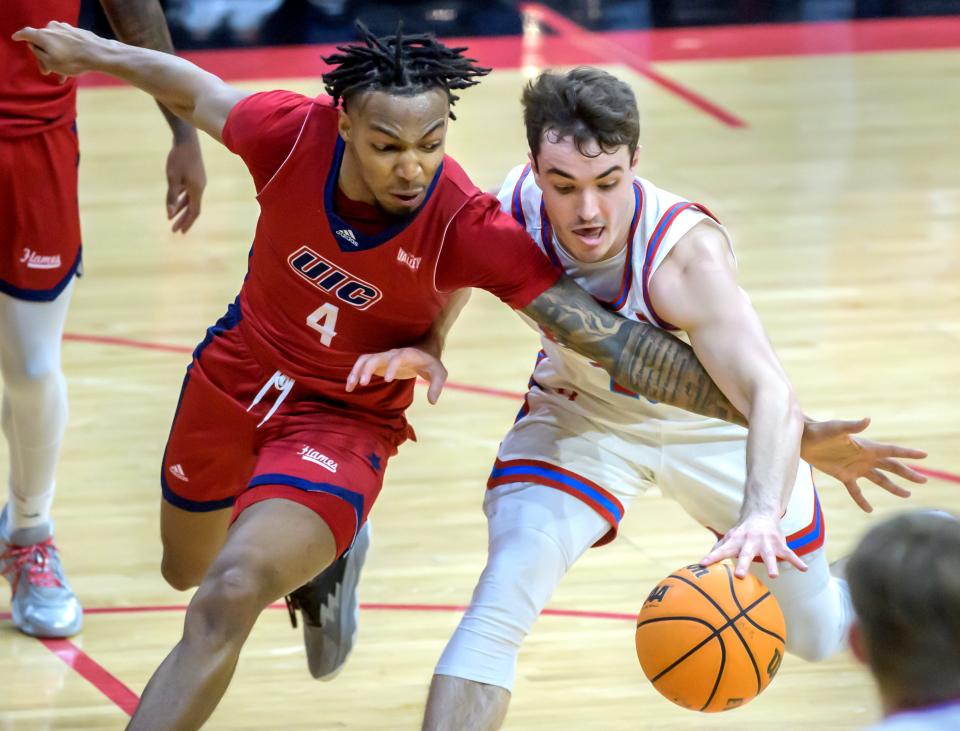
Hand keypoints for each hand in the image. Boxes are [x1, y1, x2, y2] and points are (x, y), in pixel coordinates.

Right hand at [12, 22, 103, 80]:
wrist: (99, 54)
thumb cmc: (73, 61)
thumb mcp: (50, 63)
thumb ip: (38, 54)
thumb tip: (34, 46)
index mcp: (42, 34)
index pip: (26, 33)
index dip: (20, 37)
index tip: (16, 38)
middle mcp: (52, 28)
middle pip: (43, 42)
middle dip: (45, 58)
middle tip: (47, 73)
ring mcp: (66, 29)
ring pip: (57, 45)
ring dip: (57, 60)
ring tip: (63, 77)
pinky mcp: (77, 33)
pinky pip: (67, 45)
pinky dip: (67, 56)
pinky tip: (72, 71)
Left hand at [166, 135, 205, 232]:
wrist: (187, 140)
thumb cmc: (179, 158)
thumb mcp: (172, 178)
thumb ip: (172, 196)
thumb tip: (169, 214)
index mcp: (196, 190)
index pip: (194, 212)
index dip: (187, 222)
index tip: (180, 232)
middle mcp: (200, 188)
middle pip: (192, 208)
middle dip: (183, 219)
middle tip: (174, 230)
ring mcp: (198, 182)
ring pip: (190, 200)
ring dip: (181, 209)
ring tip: (172, 217)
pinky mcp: (194, 176)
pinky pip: (189, 192)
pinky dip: (182, 199)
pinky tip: (175, 202)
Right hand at [346, 347, 446, 403]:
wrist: (424, 350)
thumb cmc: (431, 363)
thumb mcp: (439, 373)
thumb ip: (437, 386)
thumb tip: (432, 401)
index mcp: (408, 354)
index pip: (398, 357)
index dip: (391, 366)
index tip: (387, 379)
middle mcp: (393, 353)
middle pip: (376, 356)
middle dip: (368, 368)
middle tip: (362, 384)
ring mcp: (384, 357)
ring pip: (365, 359)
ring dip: (356, 371)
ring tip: (350, 386)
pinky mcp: (378, 362)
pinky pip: (362, 365)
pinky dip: (354, 374)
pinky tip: (349, 388)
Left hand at [700, 512, 806, 578]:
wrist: (761, 514)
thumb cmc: (742, 531)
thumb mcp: (729, 538)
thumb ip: (718, 549)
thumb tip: (701, 563)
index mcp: (736, 541)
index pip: (722, 550)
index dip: (712, 557)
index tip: (702, 564)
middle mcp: (750, 542)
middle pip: (746, 554)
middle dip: (743, 564)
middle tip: (739, 575)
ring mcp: (766, 543)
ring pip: (769, 555)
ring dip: (771, 565)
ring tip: (773, 575)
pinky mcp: (780, 544)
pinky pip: (790, 553)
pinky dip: (797, 561)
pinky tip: (804, 569)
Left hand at [800, 417, 926, 512]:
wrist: (804, 439)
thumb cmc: (821, 430)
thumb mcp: (837, 428)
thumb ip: (853, 426)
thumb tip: (867, 420)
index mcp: (867, 447)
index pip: (892, 451)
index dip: (908, 453)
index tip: (924, 455)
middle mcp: (864, 458)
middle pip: (891, 467)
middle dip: (908, 473)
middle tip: (924, 480)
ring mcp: (855, 467)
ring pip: (879, 479)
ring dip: (893, 487)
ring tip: (908, 495)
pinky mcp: (843, 475)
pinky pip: (855, 491)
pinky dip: (862, 500)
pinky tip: (869, 510)